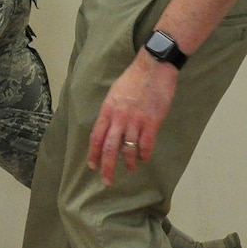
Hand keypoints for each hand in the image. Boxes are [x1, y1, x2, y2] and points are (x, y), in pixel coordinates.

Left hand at [88, 51, 178, 184]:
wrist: (154, 66)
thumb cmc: (134, 78)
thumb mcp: (115, 93)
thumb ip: (111, 111)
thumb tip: (109, 127)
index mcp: (108, 110)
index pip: (96, 137)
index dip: (93, 154)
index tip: (92, 166)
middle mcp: (119, 117)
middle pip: (109, 148)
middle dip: (107, 167)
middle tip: (107, 181)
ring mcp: (136, 120)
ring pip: (128, 149)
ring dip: (128, 162)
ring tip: (130, 168)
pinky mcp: (152, 121)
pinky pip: (146, 144)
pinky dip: (144, 154)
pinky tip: (144, 158)